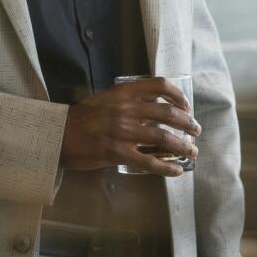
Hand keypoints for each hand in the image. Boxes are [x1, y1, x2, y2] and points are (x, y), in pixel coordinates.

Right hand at [60, 77, 201, 175]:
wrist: (59, 136)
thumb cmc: (82, 117)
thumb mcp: (105, 99)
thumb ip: (127, 100)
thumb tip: (154, 106)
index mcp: (123, 93)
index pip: (158, 85)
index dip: (177, 94)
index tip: (186, 105)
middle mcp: (126, 109)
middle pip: (167, 113)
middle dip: (187, 122)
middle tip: (196, 130)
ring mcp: (123, 132)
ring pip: (162, 137)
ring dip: (182, 145)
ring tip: (192, 151)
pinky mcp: (118, 153)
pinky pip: (148, 162)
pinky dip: (165, 167)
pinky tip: (176, 171)